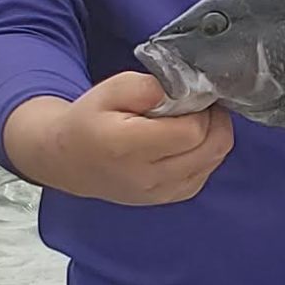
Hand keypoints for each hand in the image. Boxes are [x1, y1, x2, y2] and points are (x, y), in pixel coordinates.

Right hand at [3, 71, 233, 205]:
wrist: (70, 161)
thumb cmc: (90, 121)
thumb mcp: (110, 89)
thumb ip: (147, 87)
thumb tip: (182, 89)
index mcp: (128, 147)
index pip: (192, 131)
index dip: (200, 108)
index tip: (190, 95)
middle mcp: (148, 177)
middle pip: (211, 148)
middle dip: (214, 119)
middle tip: (199, 103)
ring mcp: (161, 193)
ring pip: (213, 161)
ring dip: (214, 136)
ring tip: (192, 119)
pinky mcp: (169, 198)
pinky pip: (206, 173)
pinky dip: (207, 153)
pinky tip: (189, 140)